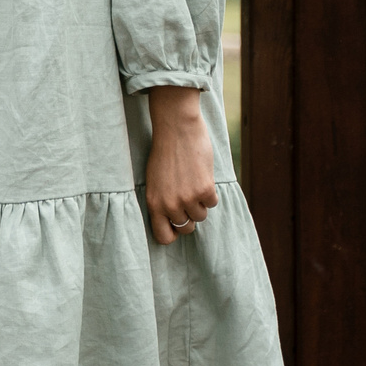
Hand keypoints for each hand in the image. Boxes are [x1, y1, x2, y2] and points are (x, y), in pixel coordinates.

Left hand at [143, 85, 218, 246]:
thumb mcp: (154, 180)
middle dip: (189, 215)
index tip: (177, 224)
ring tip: (192, 182)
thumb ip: (162, 201)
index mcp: (154, 203)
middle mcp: (170, 205)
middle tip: (188, 197)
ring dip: (200, 203)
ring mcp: (188, 198)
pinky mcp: (205, 190)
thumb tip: (174, 222)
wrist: (176, 128)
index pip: (163, 236)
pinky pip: (212, 203)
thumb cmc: (164, 152)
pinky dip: (210, 192)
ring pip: (201, 216)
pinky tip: (201, 175)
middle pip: (186, 228)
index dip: (172, 233)